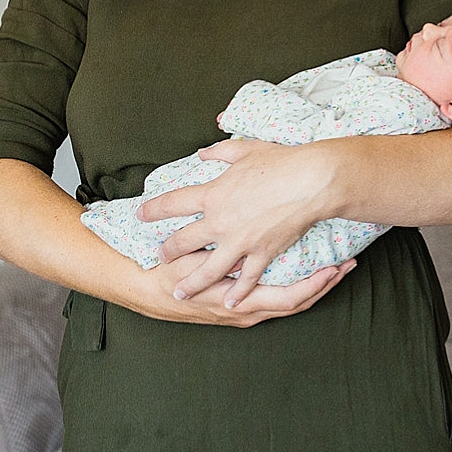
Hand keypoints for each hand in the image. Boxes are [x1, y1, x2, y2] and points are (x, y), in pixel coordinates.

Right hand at [131, 250, 354, 326]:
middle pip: (298, 302)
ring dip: (314, 283)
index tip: (336, 268)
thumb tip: (246, 259)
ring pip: (290, 301)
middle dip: (324, 284)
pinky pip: (277, 297)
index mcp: (239, 305)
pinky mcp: (241, 304)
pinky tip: (306, 269)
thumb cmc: (167, 274)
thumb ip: (219, 265)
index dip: (316, 285)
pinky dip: (296, 284)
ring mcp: (245, 311)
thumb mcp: (193, 267)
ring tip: (336, 264)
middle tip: (348, 263)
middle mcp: (247, 313)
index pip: (290, 299)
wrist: (141, 287)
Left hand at [139, 139, 337, 307]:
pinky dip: (239, 291)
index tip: (141, 214)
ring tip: (181, 292)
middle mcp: (220, 222)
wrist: (310, 181)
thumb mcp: (245, 150)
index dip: (153, 210)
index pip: (172, 204)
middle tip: (159, 257)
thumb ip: (220, 152)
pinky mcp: (262, 253)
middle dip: (167, 251)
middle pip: (184, 242)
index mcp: (213, 195)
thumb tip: (204, 152)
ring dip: (193, 283)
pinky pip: (247, 278)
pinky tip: (230, 301)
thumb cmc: (281, 162)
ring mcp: (240, 241)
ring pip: (209, 270)